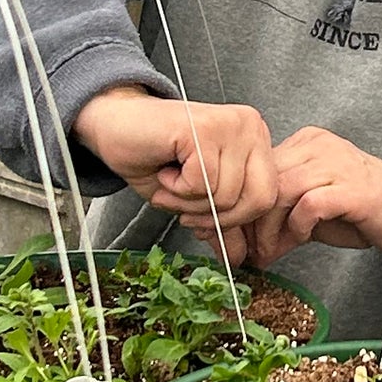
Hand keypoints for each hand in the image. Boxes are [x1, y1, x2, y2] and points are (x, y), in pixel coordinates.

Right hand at [72, 87, 278, 259]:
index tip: (201, 219)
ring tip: (170, 180)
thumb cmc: (153, 154)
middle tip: (184, 205)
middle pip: (257, 199)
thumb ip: (220, 222)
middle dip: (215, 216)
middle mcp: (250, 127)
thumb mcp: (193, 197)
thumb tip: (239, 257)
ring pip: (226, 195)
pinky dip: (175, 189)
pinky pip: (201, 184)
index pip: (268, 197)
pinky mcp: (203, 128)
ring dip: (187, 201)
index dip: (234, 220)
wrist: (114, 123)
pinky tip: (165, 169)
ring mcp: (229, 124)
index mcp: (255, 141)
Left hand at [249, 126, 381, 265]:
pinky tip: (302, 237)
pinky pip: (309, 203)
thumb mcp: (312, 212)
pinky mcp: (351, 187)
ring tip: (270, 250)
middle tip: (250, 250)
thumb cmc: (362, 209)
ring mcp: (337, 163)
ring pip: (281, 190)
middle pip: (265, 179)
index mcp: (306, 143)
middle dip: (251, 220)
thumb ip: (281, 219)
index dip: (245, 206)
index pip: (259, 170)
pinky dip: (297, 226)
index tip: (239, 237)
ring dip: (269, 227)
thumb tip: (247, 243)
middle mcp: (318, 146)